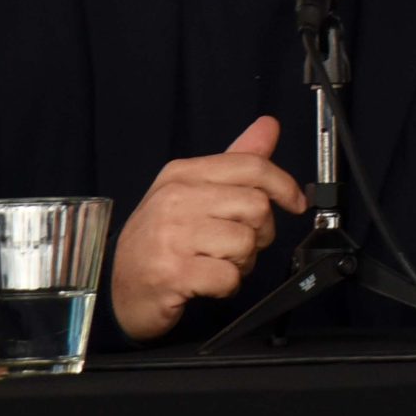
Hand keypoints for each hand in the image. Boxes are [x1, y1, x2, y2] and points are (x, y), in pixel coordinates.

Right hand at [108, 115, 307, 341]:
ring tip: (217, 262)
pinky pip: (229, 277)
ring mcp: (172, 236)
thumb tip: (268, 126)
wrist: (119, 289)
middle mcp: (175, 199)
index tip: (296, 202)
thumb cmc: (160, 240)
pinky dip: (227, 285)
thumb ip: (235, 161)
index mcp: (183, 174)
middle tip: (238, 244)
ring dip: (242, 262)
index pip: (251, 166)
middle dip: (259, 233)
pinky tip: (207, 282)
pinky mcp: (173, 273)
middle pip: (256, 206)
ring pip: (246, 243)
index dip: (284, 185)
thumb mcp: (192, 192)